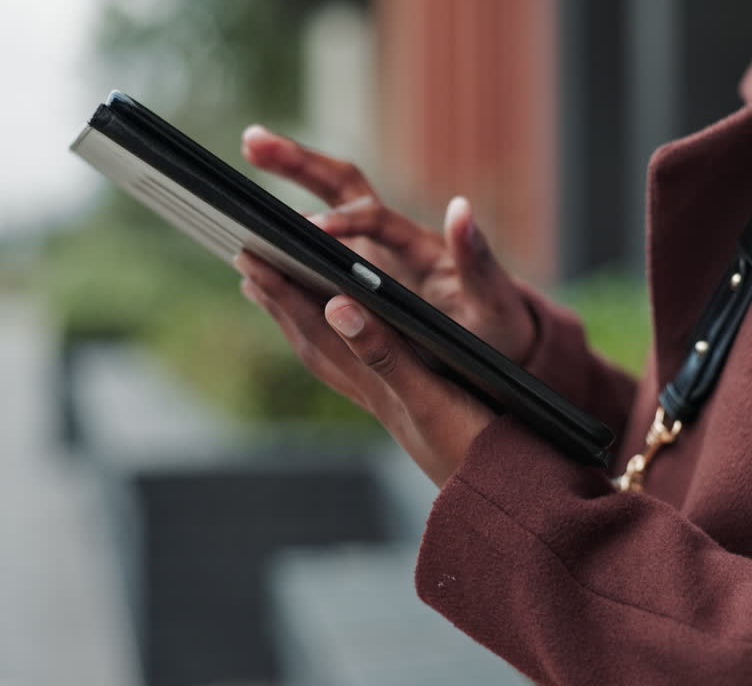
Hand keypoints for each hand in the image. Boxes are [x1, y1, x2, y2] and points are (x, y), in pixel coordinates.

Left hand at [235, 251, 492, 486]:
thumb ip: (384, 350)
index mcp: (374, 380)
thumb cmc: (471, 445)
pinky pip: (359, 372)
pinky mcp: (411, 413)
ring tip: (283, 303)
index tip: (250, 256)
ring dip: (304, 328)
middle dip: (281, 304)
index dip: (282, 291)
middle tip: (249, 270)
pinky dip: (343, 350)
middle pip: (313, 342)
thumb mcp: (428, 393)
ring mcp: (390, 405)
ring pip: (332, 359)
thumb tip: (335, 306)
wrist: (502, 495)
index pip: (316, 328)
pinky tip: (351, 350)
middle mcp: (374, 392)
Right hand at [241, 125, 536, 362]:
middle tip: (252, 140)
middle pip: (342, 185)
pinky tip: (245, 235)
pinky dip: (282, 233)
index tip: (311, 232)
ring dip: (286, 177)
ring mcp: (371, 253)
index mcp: (419, 245)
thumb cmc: (496, 328)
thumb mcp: (493, 299)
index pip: (375, 220)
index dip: (345, 224)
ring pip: (323, 204)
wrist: (495, 346)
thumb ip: (477, 259)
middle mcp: (391, 239)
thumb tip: (462, 206)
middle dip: (299, 162)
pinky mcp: (357, 274)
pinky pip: (314, 248)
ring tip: (244, 150)